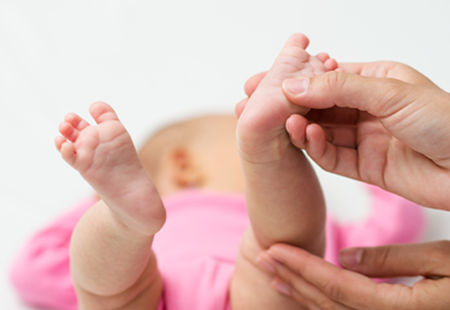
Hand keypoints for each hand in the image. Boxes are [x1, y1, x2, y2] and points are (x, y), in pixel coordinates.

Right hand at [238, 61, 449, 209]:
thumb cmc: (447, 122)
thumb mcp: (390, 92)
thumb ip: (339, 89)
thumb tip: (294, 85)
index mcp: (376, 81)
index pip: (328, 78)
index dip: (299, 80)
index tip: (271, 81)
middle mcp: (367, 109)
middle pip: (320, 106)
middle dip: (293, 107)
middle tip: (265, 106)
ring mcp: (364, 138)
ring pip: (322, 132)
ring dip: (304, 128)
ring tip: (290, 124)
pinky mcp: (364, 166)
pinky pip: (332, 156)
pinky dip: (317, 147)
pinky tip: (309, 137)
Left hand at [256, 242, 449, 309]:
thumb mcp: (445, 262)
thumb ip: (392, 262)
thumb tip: (344, 257)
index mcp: (406, 308)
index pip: (341, 288)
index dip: (304, 268)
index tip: (273, 249)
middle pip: (330, 303)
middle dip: (292, 279)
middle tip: (261, 255)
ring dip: (301, 290)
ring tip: (273, 270)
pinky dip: (321, 299)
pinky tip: (303, 288)